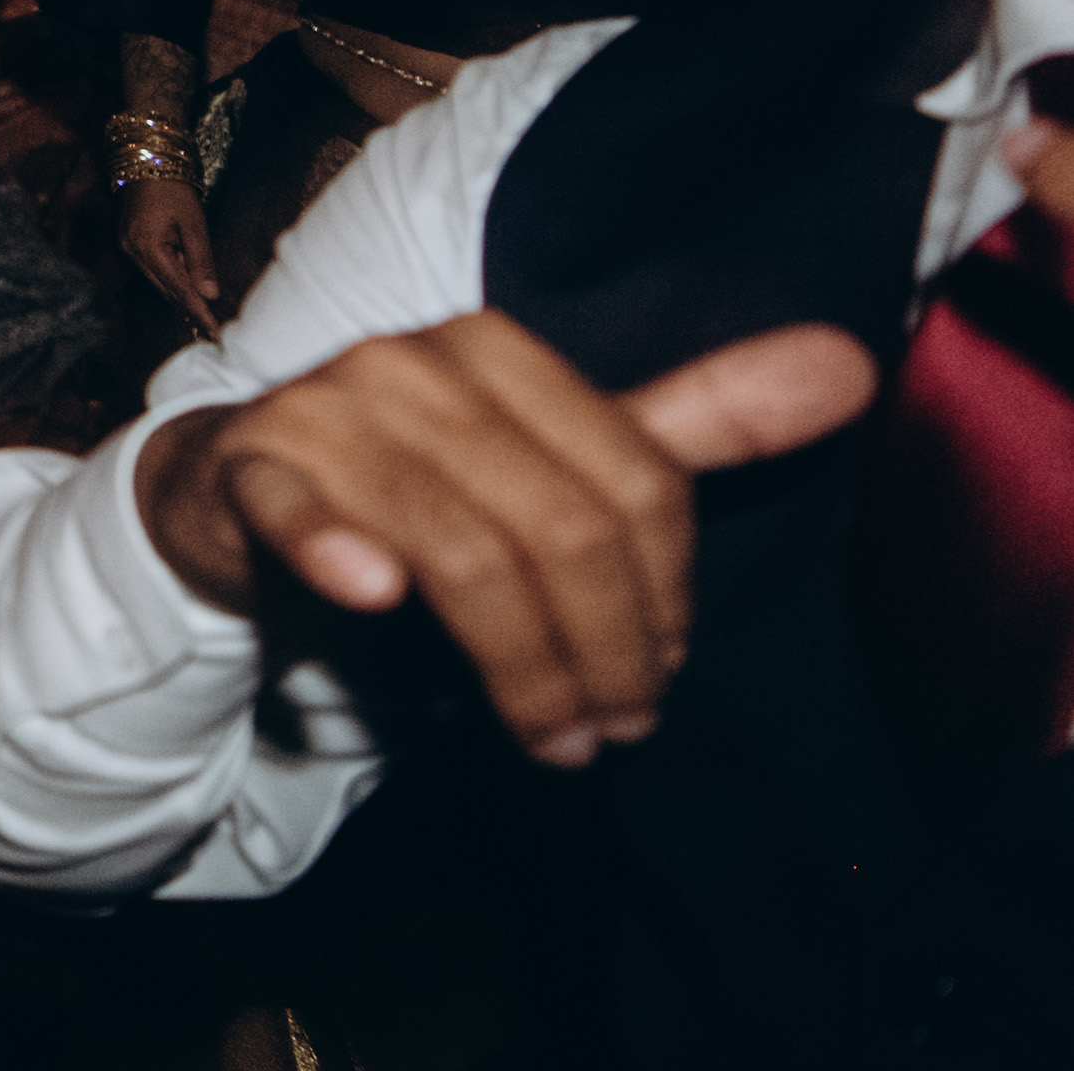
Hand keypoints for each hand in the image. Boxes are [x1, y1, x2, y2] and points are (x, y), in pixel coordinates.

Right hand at [119, 174, 223, 332]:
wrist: (148, 161)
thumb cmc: (173, 188)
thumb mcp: (194, 223)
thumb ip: (201, 260)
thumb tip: (209, 294)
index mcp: (147, 246)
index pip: (178, 288)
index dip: (198, 310)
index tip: (213, 330)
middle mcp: (132, 251)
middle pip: (166, 288)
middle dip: (190, 301)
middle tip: (215, 318)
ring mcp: (128, 247)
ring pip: (159, 280)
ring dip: (181, 286)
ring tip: (204, 289)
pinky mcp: (130, 242)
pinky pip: (154, 268)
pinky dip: (172, 273)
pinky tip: (187, 269)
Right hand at [132, 311, 876, 765]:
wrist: (233, 492)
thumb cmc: (418, 481)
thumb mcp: (559, 451)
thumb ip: (695, 418)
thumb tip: (852, 364)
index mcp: (498, 347)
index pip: (633, 481)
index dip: (665, 595)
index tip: (661, 672)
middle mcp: (411, 361)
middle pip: (558, 523)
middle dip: (605, 649)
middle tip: (612, 730)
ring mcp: (323, 408)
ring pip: (459, 548)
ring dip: (521, 666)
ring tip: (553, 737)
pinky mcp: (246, 465)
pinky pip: (298, 506)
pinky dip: (336, 548)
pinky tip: (372, 595)